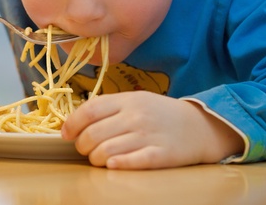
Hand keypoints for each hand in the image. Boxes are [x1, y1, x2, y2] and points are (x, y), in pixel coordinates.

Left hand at [61, 91, 244, 168]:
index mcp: (128, 100)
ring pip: (106, 152)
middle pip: (93, 134)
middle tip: (86, 150)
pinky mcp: (159, 154)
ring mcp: (148, 135)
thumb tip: (77, 121)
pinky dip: (116, 165)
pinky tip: (113, 164)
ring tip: (101, 159)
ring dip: (96, 159)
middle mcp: (136, 116)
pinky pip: (130, 162)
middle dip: (83, 146)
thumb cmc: (161, 114)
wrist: (199, 126)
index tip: (66, 134)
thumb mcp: (137, 100)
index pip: (89, 110)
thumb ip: (110, 107)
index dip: (72, 124)